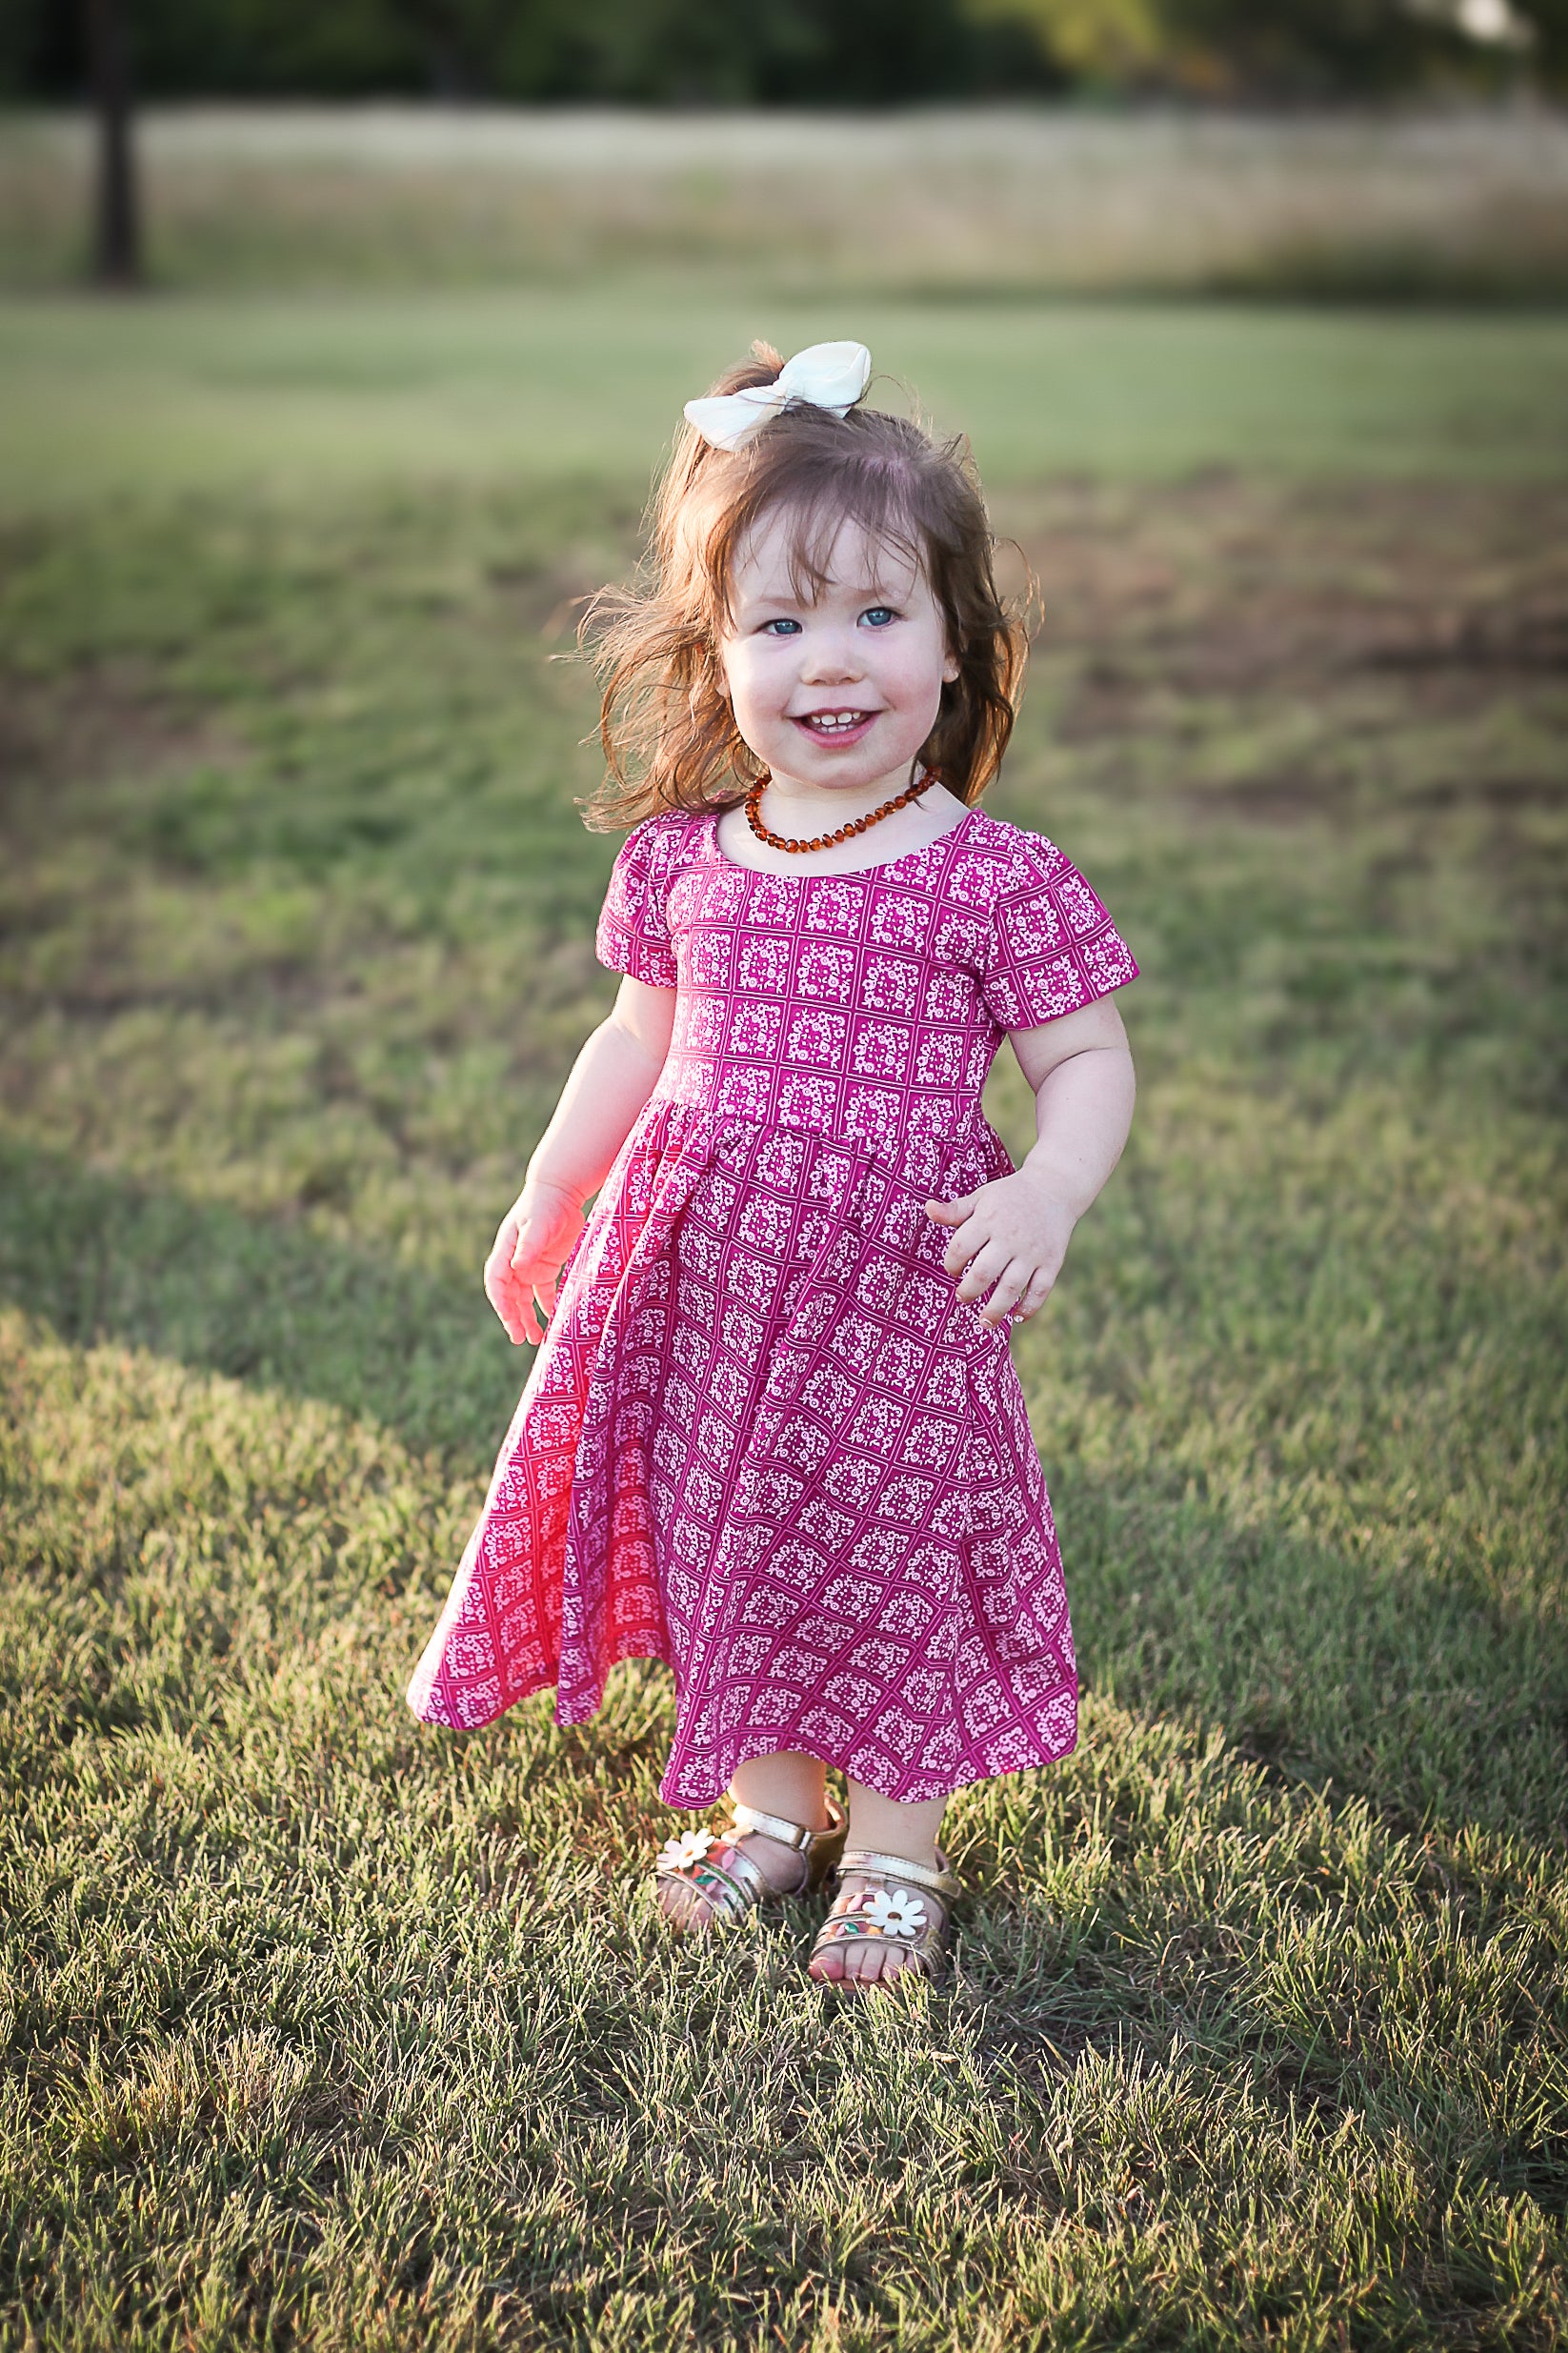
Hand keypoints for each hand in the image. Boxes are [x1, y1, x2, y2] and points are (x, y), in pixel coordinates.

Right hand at [484, 1179, 584, 1345]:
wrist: (560, 1192)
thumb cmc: (546, 1205)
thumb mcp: (538, 1223)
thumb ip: (529, 1245)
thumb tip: (518, 1268)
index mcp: (505, 1252)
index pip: (497, 1282)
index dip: (500, 1302)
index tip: (508, 1317)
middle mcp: (514, 1262)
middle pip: (509, 1296)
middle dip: (512, 1318)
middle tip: (518, 1338)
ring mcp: (529, 1266)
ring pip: (523, 1299)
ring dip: (526, 1318)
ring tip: (532, 1338)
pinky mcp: (545, 1267)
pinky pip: (543, 1293)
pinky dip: (546, 1307)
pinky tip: (551, 1322)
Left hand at [926, 1169, 1077, 1327]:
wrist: (1054, 1189)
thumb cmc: (1009, 1197)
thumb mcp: (982, 1197)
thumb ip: (955, 1210)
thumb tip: (928, 1209)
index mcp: (989, 1219)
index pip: (961, 1247)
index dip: (951, 1264)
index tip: (953, 1270)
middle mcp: (1011, 1237)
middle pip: (984, 1273)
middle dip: (969, 1291)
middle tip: (962, 1297)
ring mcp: (1033, 1252)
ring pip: (1011, 1288)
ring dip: (995, 1310)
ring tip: (984, 1321)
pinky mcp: (1052, 1262)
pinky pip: (1040, 1291)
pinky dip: (1028, 1308)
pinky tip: (1016, 1317)